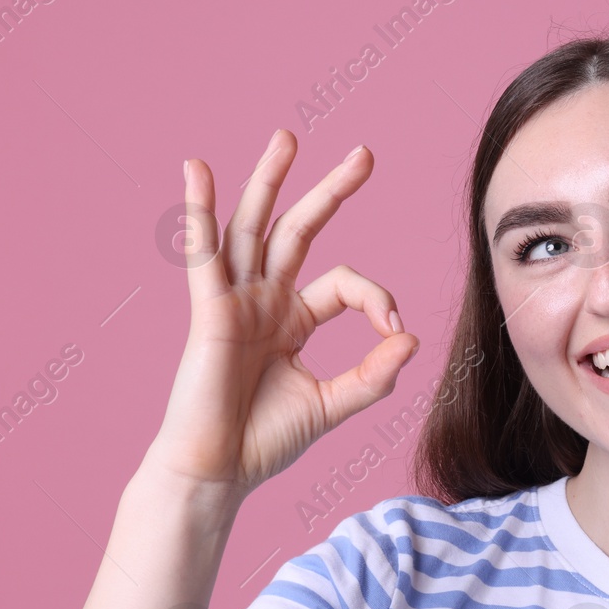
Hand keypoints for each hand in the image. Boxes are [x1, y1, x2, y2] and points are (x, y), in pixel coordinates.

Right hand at [143, 130, 418, 498]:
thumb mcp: (333, 403)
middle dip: (330, 191)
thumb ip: (374, 374)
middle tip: (364, 153)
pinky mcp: (209, 311)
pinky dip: (199, 211)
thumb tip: (410, 338)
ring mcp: (235, 301)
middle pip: (299, 231)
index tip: (394, 331)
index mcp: (292, 320)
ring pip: (254, 227)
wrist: (219, 471)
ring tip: (287, 137)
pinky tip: (198, 171)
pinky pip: (204, 254)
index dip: (377, 299)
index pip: (345, 284)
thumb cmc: (265, 440)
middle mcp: (263, 301)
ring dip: (269, 180)